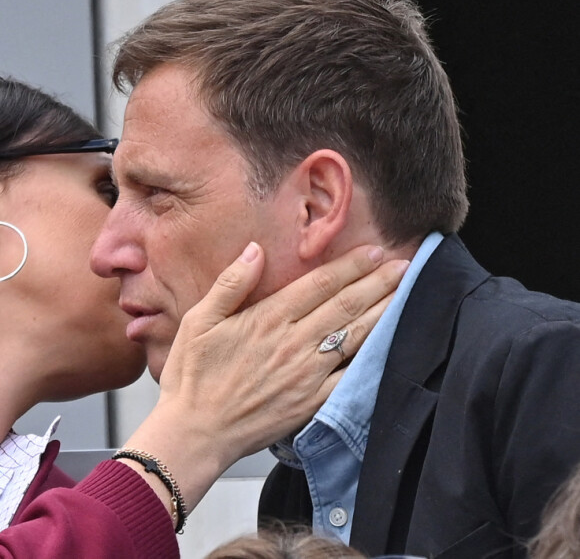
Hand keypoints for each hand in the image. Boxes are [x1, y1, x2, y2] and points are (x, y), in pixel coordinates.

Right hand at [124, 242, 407, 512]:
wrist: (196, 432)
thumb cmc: (193, 376)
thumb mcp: (198, 321)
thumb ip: (230, 284)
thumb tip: (255, 250)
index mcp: (267, 319)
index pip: (320, 284)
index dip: (350, 266)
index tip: (373, 251)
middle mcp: (293, 343)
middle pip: (345, 306)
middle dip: (378, 283)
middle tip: (403, 265)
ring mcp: (306, 374)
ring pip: (354, 336)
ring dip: (382, 312)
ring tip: (404, 293)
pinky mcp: (311, 401)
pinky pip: (350, 377)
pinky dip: (372, 358)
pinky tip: (388, 344)